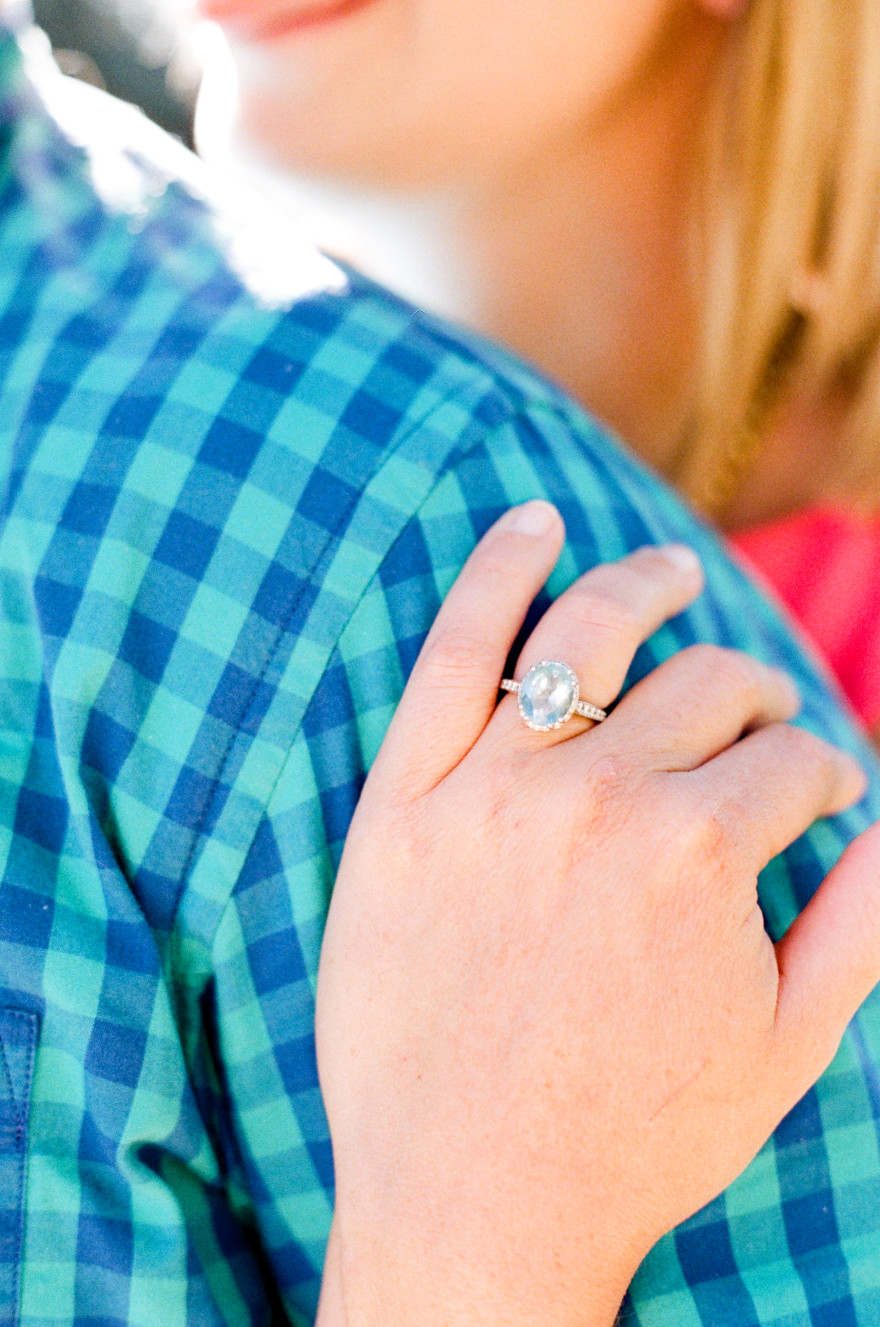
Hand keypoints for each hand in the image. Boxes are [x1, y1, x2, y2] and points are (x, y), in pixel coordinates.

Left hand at [315, 501, 878, 1326]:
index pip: (792, 763)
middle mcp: (596, 800)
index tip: (813, 794)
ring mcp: (489, 792)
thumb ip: (862, 925)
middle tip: (756, 722)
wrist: (468, 1197)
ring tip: (673, 571)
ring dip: (647, 587)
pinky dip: (495, 572)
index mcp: (700, 854)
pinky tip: (533, 521)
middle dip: (754, 699)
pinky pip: (450, 655)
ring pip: (586, 638)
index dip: (819, 774)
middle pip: (704, 688)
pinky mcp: (404, 804)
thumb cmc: (632, 1133)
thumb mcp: (786, 1046)